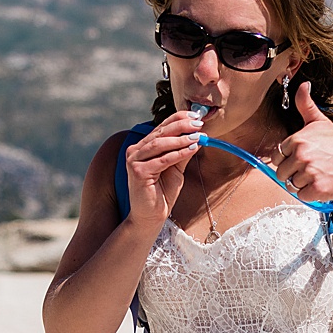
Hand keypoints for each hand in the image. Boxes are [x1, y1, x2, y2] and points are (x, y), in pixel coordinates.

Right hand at [123, 108, 202, 225]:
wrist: (151, 216)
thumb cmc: (163, 193)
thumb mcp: (176, 169)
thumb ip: (183, 153)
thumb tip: (198, 136)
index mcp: (143, 147)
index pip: (161, 128)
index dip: (178, 119)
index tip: (196, 116)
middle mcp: (135, 150)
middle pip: (161, 133)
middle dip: (181, 126)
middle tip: (199, 123)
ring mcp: (134, 160)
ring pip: (160, 144)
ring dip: (181, 139)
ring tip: (198, 136)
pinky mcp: (137, 171)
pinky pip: (162, 160)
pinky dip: (178, 153)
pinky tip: (192, 149)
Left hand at [271, 80, 332, 202]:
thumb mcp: (322, 123)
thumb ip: (306, 105)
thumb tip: (303, 85)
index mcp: (298, 139)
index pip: (277, 155)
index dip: (289, 158)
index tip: (305, 157)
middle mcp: (302, 155)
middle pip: (281, 172)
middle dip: (294, 173)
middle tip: (313, 168)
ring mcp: (309, 172)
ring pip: (291, 185)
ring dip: (303, 184)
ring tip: (319, 175)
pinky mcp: (316, 189)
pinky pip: (302, 196)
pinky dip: (311, 194)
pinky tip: (323, 184)